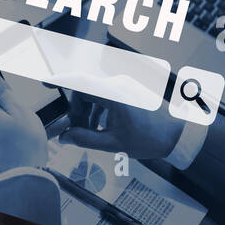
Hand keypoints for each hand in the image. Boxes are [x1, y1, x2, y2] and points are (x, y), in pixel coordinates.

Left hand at [0, 71, 48, 170]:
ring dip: (20, 118)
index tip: (16, 89)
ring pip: (6, 120)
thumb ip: (3, 93)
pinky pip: (10, 133)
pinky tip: (35, 133)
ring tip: (37, 122)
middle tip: (31, 107)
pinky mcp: (0, 149)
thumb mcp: (18, 111)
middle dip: (14, 104)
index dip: (3, 87)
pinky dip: (21, 130)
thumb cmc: (25, 143)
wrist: (27, 174)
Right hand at [60, 90, 184, 159]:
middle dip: (75, 110)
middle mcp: (117, 85)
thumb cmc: (151, 138)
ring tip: (89, 133)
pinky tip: (101, 128)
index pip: (80, 82)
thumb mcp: (113, 143)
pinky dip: (98, 110)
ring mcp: (124, 87)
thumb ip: (85, 139)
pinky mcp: (128, 91)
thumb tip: (64, 137)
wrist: (179, 135)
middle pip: (84, 91)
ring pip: (94, 95)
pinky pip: (105, 97)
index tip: (45, 83)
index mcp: (113, 94)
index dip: (60, 80)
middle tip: (73, 130)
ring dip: (87, 112)